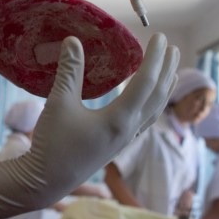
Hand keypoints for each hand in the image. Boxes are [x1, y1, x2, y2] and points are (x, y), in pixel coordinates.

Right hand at [0, 33, 178, 218]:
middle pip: (157, 96)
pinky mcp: (117, 144)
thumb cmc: (53, 143)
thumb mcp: (58, 103)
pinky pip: (144, 120)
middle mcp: (129, 129)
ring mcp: (125, 139)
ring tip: (171, 71)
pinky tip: (148, 100)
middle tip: (172, 48)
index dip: (154, 57)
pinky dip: (152, 104)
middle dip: (167, 70)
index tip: (160, 37)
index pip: (146, 82)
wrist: (46, 181)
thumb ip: (69, 70)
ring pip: (154, 110)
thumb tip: (73, 40)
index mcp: (120, 119)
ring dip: (164, 88)